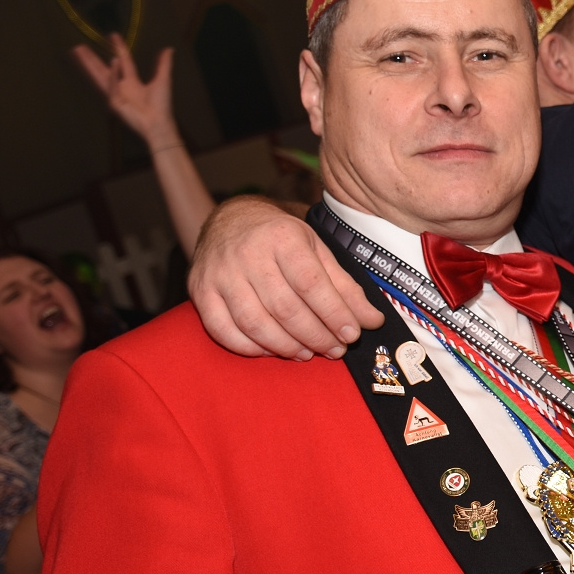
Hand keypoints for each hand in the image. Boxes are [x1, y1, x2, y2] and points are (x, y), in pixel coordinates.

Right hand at [71, 33, 179, 148]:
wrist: (159, 122)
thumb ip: (164, 64)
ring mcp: (115, 94)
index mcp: (132, 81)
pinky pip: (112, 86)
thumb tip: (169, 49)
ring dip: (90, 63)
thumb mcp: (163, 79)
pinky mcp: (114, 102)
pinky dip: (114, 75)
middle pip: (103, 68)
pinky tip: (114, 62)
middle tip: (79, 46)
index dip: (118, 47)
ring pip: (100, 75)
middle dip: (91, 58)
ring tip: (79, 51)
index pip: (124, 60)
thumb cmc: (161, 104)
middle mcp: (121, 86)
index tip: (112, 34)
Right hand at [189, 196, 383, 358]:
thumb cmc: (281, 239)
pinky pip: (222, 330)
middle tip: (335, 350)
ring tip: (308, 353)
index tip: (352, 334)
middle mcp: (248, 253)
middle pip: (285, 307)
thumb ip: (345, 286)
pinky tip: (272, 350)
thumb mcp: (317, 250)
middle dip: (315, 335)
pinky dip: (250, 348)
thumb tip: (373, 321)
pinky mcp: (200, 291)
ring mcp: (220, 273)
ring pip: (254, 322)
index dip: (334, 313)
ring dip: (285, 346)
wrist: (231, 220)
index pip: (311, 284)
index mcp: (282, 238)